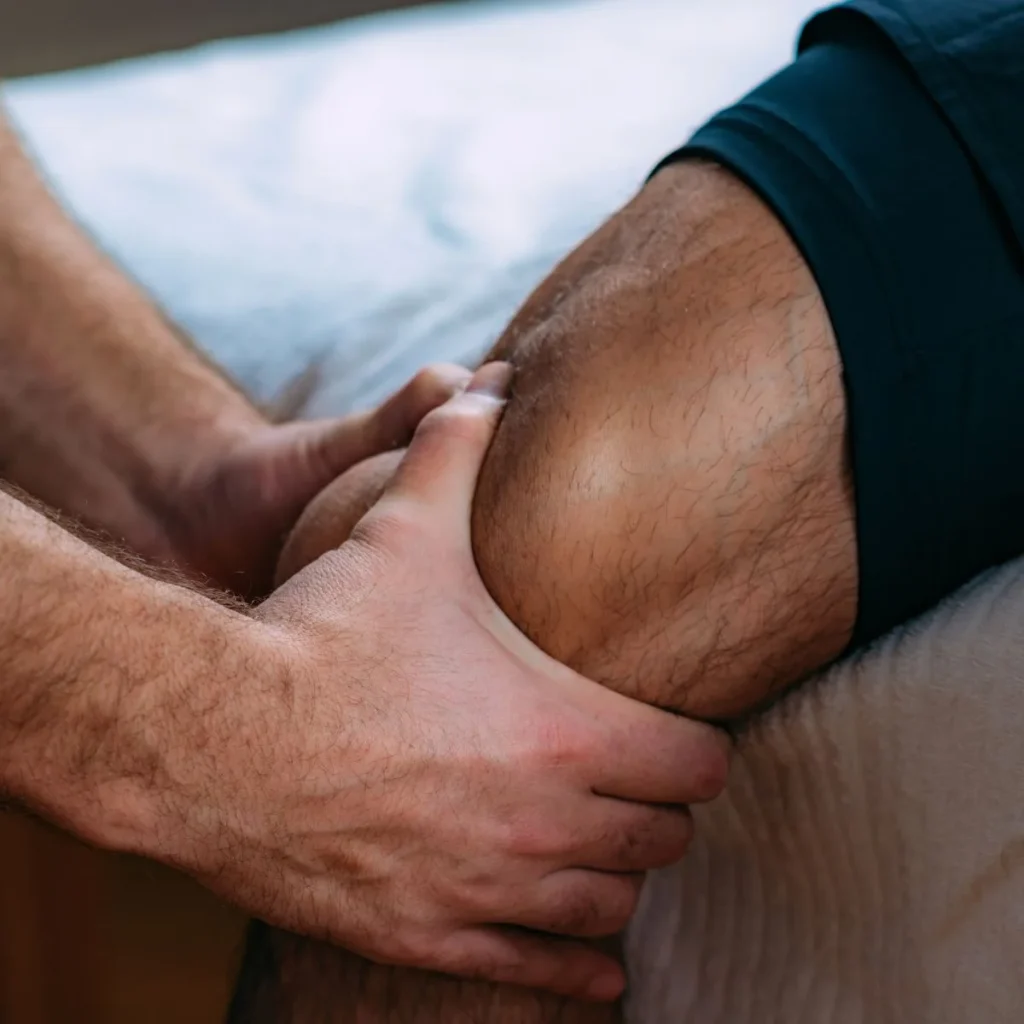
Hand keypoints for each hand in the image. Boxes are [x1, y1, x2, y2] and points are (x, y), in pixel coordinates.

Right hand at [154, 365, 729, 1000]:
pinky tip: (600, 973)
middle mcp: (547, 823)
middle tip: (635, 783)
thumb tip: (488, 384)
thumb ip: (454, 454)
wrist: (218, 737)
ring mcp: (492, 889)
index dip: (699, 746)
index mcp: (566, 733)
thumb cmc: (323, 634)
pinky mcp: (431, 934)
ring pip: (610, 908)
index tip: (681, 732)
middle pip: (663, 840)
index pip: (698, 764)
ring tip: (600, 848)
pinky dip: (578, 973)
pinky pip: (538, 977)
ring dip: (616, 877)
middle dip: (658, 810)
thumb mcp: (401, 531)